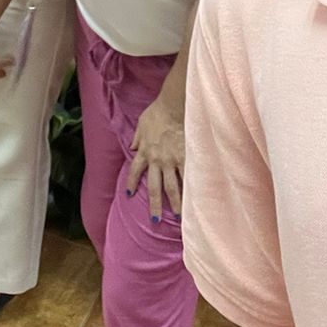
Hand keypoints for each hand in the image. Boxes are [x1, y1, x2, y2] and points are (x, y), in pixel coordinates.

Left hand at [127, 91, 184, 222]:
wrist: (172, 106)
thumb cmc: (157, 112)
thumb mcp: (141, 124)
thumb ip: (137, 137)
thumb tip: (132, 146)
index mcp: (144, 152)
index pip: (135, 171)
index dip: (132, 183)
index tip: (130, 194)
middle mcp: (157, 161)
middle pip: (154, 188)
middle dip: (154, 205)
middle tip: (155, 220)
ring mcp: (172, 161)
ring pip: (173, 187)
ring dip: (176, 203)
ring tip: (179, 216)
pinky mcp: (185, 157)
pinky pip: (188, 176)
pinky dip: (191, 188)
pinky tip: (196, 199)